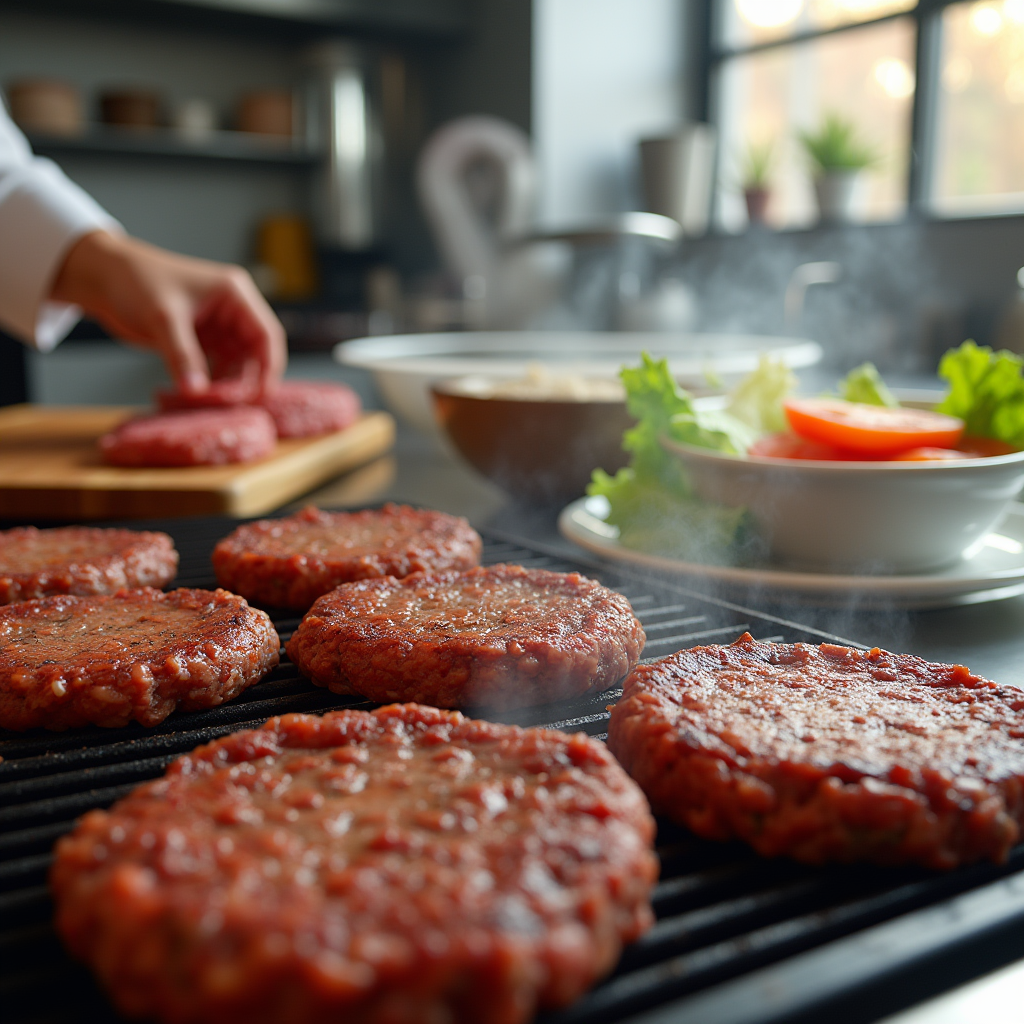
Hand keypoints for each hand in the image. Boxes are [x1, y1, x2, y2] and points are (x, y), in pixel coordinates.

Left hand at [50, 230, 286, 391]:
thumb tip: (196, 392)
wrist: (102, 276)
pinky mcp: (199, 339)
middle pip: (255, 352)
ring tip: (214, 404)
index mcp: (234, 294)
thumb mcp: (163, 319)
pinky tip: (199, 396)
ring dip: (229, 384)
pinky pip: (215, 366)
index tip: (261, 395)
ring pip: (237, 363)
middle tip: (234, 405)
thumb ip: (182, 356)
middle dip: (247, 379)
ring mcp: (216, 326)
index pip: (266, 333)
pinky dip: (210, 383)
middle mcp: (231, 310)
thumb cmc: (135, 281)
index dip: (270, 366)